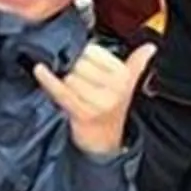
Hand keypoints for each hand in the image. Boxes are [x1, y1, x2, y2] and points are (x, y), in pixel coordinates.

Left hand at [34, 40, 158, 157]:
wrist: (105, 143)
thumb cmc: (113, 109)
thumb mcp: (128, 85)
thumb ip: (137, 64)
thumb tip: (150, 47)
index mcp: (124, 76)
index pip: (93, 52)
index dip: (84, 56)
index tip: (84, 63)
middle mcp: (114, 87)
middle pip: (79, 64)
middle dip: (74, 70)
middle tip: (78, 82)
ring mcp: (98, 101)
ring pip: (69, 77)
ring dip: (64, 81)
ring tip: (72, 91)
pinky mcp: (81, 112)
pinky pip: (61, 91)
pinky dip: (48, 80)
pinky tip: (40, 70)